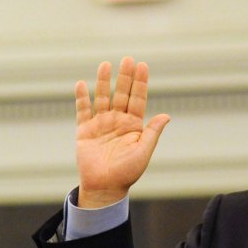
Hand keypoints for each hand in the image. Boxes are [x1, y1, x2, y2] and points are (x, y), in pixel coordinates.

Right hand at [75, 56, 170, 207]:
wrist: (104, 188)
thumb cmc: (126, 173)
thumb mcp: (143, 152)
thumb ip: (152, 132)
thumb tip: (166, 115)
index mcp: (133, 126)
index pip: (137, 99)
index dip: (140, 83)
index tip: (142, 66)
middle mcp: (117, 122)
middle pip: (121, 94)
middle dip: (125, 77)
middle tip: (128, 59)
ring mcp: (100, 125)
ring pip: (102, 98)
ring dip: (104, 82)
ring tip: (106, 65)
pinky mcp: (85, 131)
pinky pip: (82, 111)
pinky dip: (82, 98)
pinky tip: (82, 84)